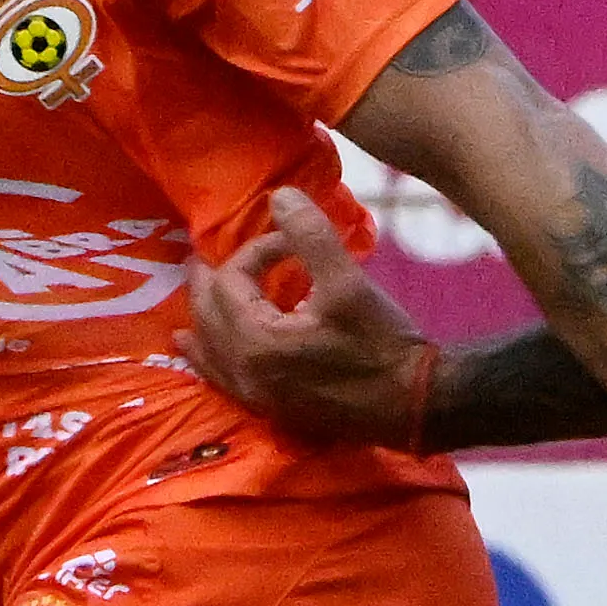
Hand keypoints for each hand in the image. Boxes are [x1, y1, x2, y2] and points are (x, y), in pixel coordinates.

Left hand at [185, 185, 441, 441]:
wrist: (412, 403)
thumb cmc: (382, 343)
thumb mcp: (349, 284)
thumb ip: (310, 236)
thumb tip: (280, 196)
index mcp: (257, 341)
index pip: (231, 282)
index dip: (254, 252)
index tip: (287, 240)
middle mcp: (244, 373)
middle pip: (207, 316)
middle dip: (207, 281)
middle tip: (201, 254)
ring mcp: (254, 396)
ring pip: (207, 351)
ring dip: (200, 318)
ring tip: (194, 295)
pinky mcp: (269, 409)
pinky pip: (220, 378)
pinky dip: (206, 356)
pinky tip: (199, 351)